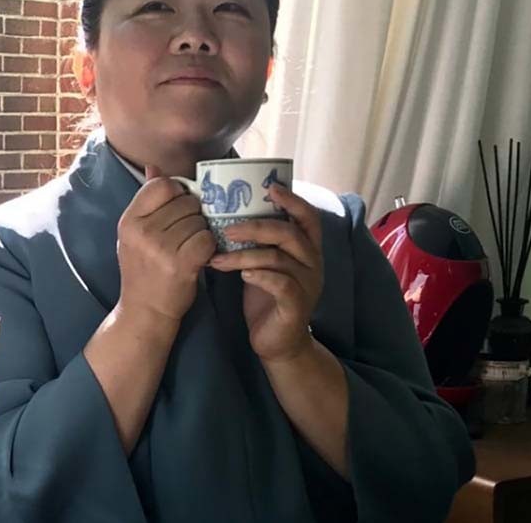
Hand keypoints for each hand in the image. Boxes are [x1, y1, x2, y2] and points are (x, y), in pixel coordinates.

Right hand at [116, 164, 216, 320]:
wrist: (144, 310)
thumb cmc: (142, 269)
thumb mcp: (135, 234)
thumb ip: (146, 201)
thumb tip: (154, 167)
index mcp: (129, 221)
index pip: (162, 185)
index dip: (176, 193)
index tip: (177, 208)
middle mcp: (143, 231)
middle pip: (185, 201)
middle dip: (192, 214)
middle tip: (184, 233)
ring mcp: (161, 248)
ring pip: (199, 220)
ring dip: (201, 231)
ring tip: (189, 246)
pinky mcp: (182, 263)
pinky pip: (207, 238)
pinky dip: (208, 247)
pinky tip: (198, 257)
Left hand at [208, 184, 323, 363]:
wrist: (277, 343)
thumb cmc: (265, 297)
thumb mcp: (262, 263)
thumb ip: (257, 241)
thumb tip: (226, 213)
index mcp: (306, 249)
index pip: (308, 217)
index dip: (292, 200)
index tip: (270, 187)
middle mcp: (312, 263)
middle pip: (290, 233)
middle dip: (256, 226)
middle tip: (227, 228)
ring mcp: (307, 284)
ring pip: (279, 258)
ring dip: (244, 254)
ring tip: (218, 258)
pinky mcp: (296, 305)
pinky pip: (281, 284)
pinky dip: (259, 276)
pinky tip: (241, 275)